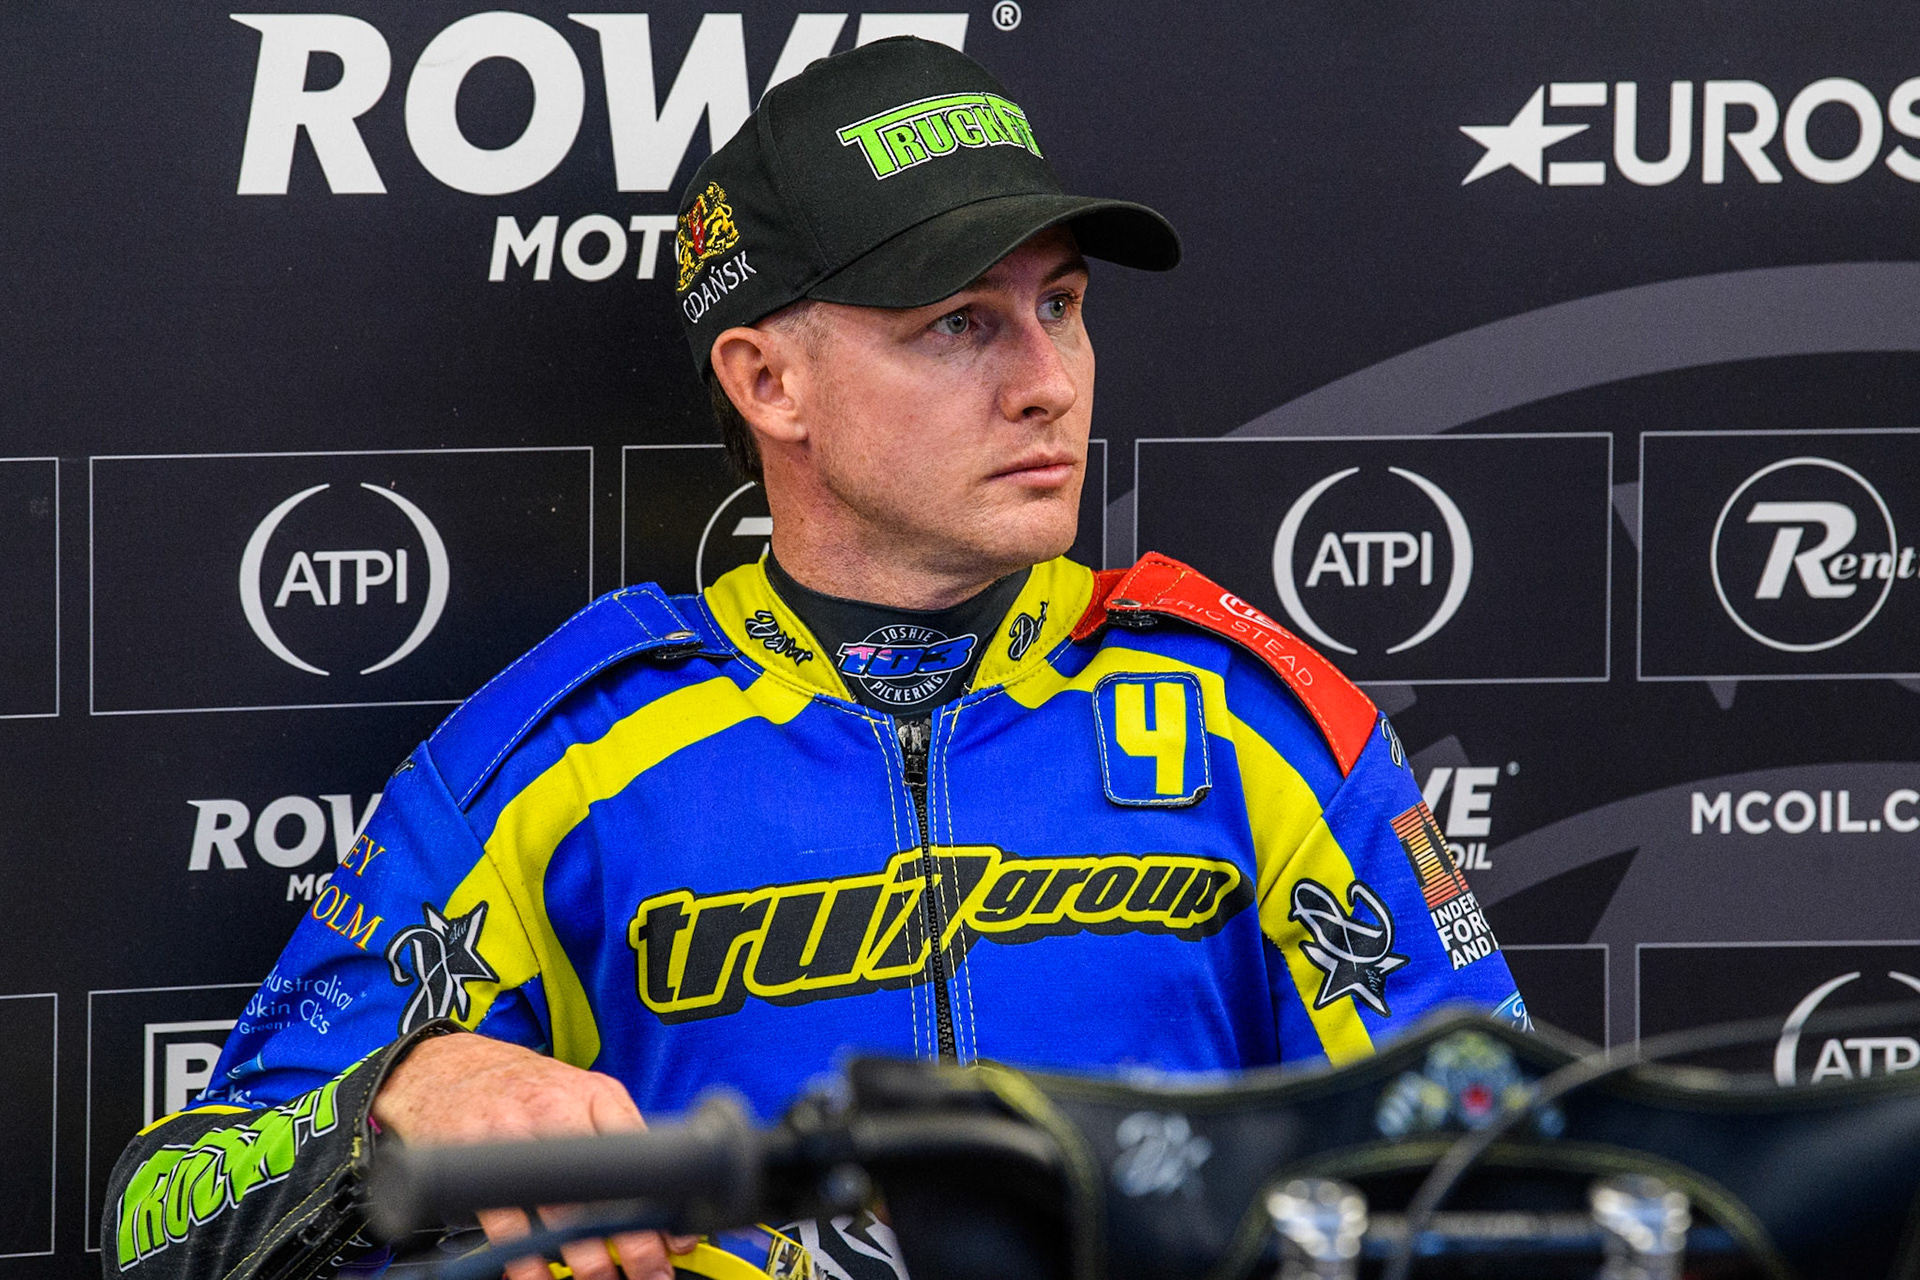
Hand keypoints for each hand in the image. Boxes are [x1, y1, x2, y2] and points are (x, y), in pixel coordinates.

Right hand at [373, 1033, 698, 1279]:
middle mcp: (559, 1111)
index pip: (641, 1152)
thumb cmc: (526, 1088)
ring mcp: (515, 1134)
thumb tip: (664, 1197)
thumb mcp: (583, 1093)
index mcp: (596, 1095)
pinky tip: (540, 1275)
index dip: (662, 1201)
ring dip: (586, 1257)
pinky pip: (506, 1221)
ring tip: (602, 1279)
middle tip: (649, 1272)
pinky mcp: (476, 1160)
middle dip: (632, 1241)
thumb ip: (620, 1135)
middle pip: (604, 1187)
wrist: (449, 1066)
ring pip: (558, 1209)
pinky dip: (525, 1258)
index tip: (675, 1240)